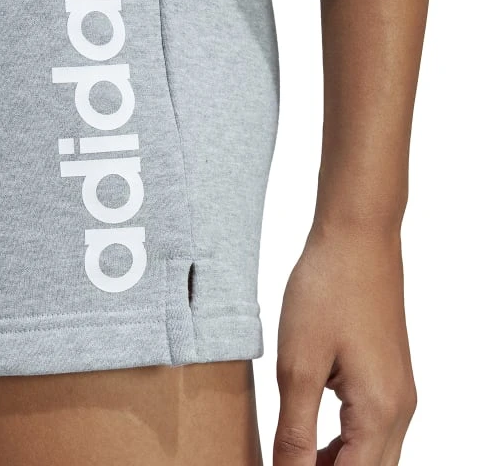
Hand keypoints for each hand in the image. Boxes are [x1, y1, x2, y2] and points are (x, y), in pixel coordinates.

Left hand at [273, 224, 416, 464]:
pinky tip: (310, 431)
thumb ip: (295, 431)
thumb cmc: (327, 292)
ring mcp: (398, 390)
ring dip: (333, 463)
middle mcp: (399, 408)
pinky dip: (343, 441)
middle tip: (282, 462)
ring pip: (371, 453)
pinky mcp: (388, 373)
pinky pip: (371, 426)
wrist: (355, 239)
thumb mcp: (299, 366)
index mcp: (380, 412)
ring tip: (290, 456)